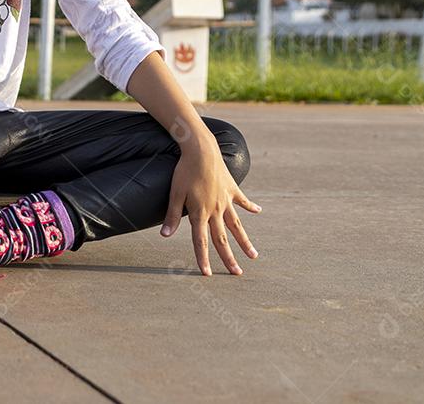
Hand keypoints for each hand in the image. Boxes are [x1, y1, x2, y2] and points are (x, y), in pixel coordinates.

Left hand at [160, 145, 260, 275]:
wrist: (201, 149)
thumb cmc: (185, 171)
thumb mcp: (175, 193)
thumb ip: (171, 216)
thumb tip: (165, 236)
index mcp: (200, 212)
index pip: (201, 241)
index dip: (202, 258)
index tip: (206, 274)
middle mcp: (215, 210)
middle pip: (223, 239)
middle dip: (229, 258)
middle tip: (237, 274)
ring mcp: (226, 200)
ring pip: (237, 225)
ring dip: (245, 241)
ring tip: (254, 256)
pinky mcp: (232, 188)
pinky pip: (242, 200)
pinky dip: (250, 206)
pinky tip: (258, 212)